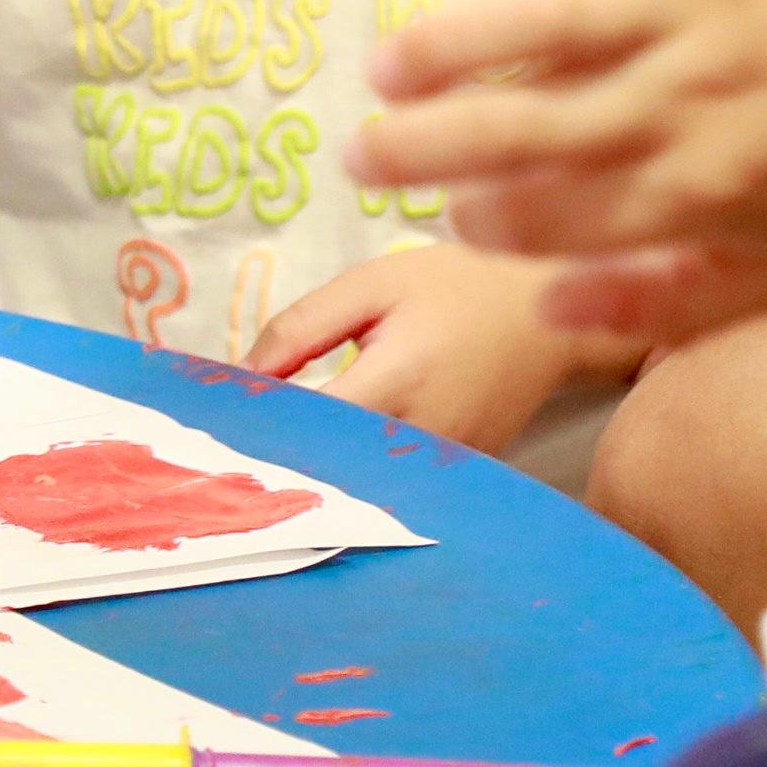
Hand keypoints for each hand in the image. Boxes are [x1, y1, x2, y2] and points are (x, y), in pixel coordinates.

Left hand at [246, 243, 626, 452]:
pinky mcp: (460, 476)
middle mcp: (426, 437)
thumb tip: (242, 375)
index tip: (213, 425)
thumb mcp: (374, 284)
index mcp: (400, 380)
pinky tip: (325, 454)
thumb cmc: (460, 286)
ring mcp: (448, 466)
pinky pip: (393, 483)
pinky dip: (356, 470)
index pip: (308, 428)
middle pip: (329, 467)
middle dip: (276, 459)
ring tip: (266, 452)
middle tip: (222, 452)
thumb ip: (304, 327)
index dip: (257, 430)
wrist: (553, 314)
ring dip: (315, 468)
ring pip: (361, 483)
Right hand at [355, 0, 766, 348]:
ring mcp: (714, 0)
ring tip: (389, 59)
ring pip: (561, 19)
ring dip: (464, 41)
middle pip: (536, 129)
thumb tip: (549, 304)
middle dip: (433, 147)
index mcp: (706, 194)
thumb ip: (672, 301)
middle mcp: (694, 101)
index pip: (562, 217)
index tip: (446, 216)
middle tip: (363, 152)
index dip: (487, 222)